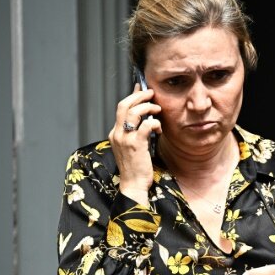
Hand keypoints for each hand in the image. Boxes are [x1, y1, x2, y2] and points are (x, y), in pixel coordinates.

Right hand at [109, 83, 162, 205]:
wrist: (133, 185)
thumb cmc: (136, 167)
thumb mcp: (132, 146)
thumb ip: (135, 132)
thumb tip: (146, 118)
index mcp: (115, 133)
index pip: (121, 108)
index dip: (133, 96)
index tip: (142, 88)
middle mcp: (117, 134)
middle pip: (124, 105)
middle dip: (139, 95)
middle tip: (152, 93)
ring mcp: (125, 139)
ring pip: (134, 112)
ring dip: (148, 107)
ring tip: (158, 110)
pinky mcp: (136, 145)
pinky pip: (145, 125)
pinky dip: (154, 123)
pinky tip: (159, 128)